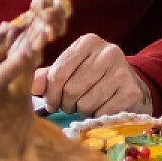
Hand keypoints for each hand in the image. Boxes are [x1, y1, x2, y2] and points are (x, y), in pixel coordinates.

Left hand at [31, 35, 153, 116]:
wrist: (131, 87)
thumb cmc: (93, 79)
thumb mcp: (70, 71)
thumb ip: (47, 76)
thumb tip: (30, 85)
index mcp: (88, 42)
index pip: (57, 73)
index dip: (50, 94)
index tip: (51, 103)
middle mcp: (107, 52)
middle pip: (70, 90)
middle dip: (66, 104)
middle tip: (70, 106)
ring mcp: (122, 71)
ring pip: (85, 104)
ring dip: (81, 112)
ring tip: (86, 106)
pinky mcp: (131, 91)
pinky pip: (102, 114)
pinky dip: (97, 118)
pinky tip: (101, 110)